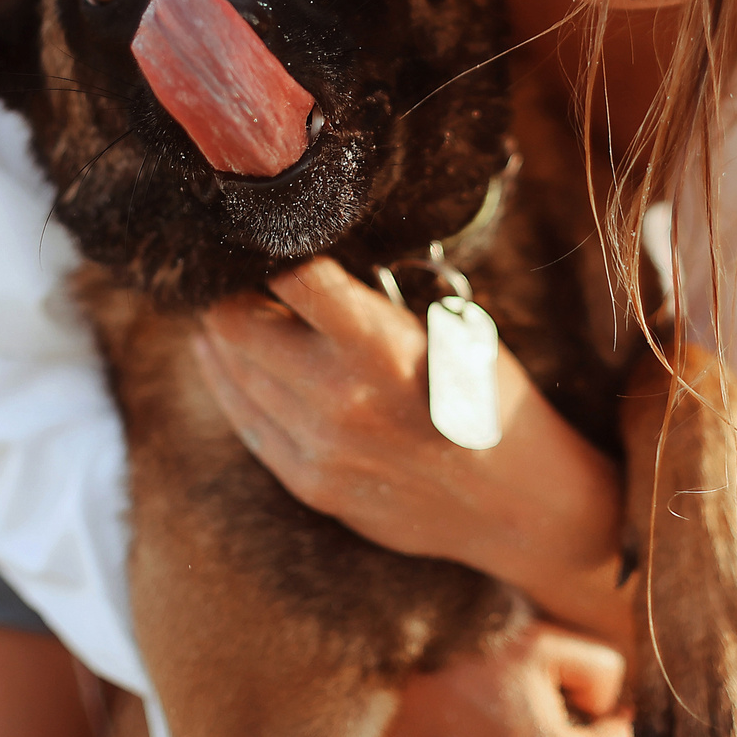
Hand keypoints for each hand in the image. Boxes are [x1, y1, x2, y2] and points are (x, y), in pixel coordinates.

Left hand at [194, 258, 632, 640]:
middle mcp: (336, 394)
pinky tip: (232, 364)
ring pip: (228, 371)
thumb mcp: (445, 326)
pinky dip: (232, 385)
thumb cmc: (487, 397)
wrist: (516, 502)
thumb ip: (368, 303)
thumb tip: (298, 262)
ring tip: (224, 312)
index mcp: (376, 342)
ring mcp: (316, 445)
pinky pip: (245, 423)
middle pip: (231, 321)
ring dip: (220, 336)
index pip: (286, 273)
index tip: (259, 234)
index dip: (265, 245)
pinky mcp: (308, 483)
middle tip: (231, 275)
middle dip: (226, 290)